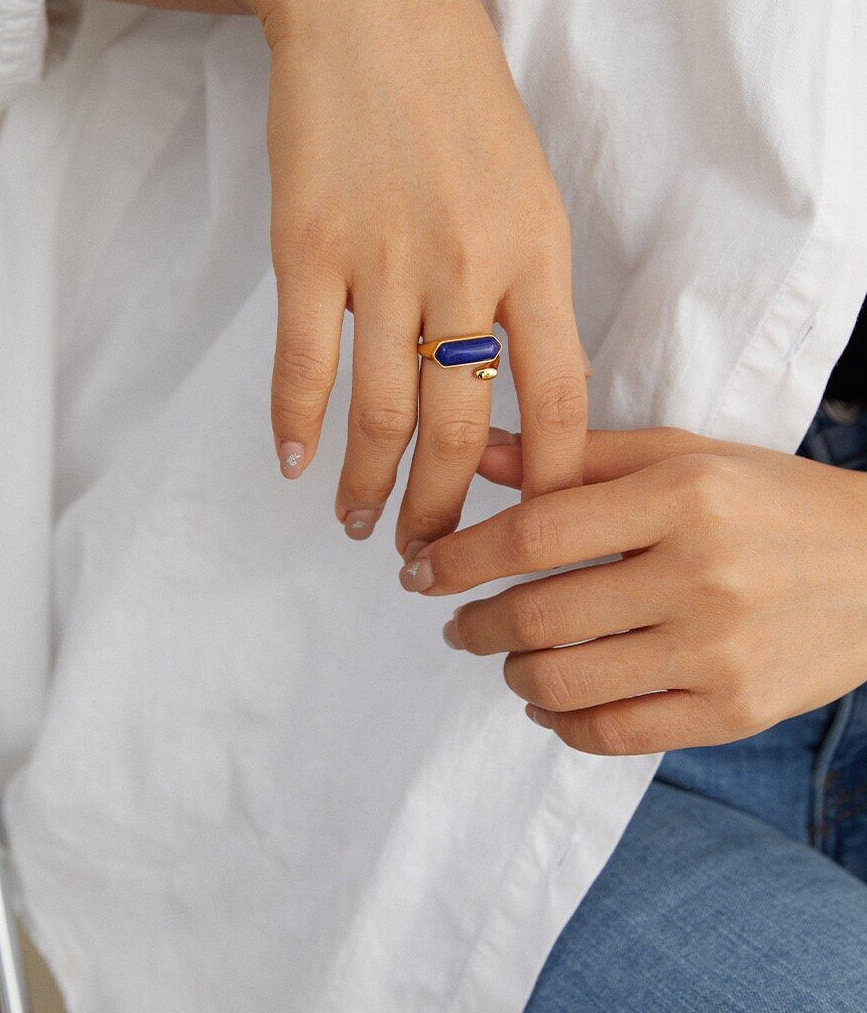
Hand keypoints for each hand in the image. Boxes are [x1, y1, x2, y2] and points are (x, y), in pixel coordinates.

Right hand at [256, 0, 589, 554]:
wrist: (370, 4)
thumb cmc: (458, 95)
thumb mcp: (528, 184)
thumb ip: (526, 281)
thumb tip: (509, 381)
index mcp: (538, 253)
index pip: (559, 399)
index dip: (552, 483)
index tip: (537, 532)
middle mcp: (467, 267)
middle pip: (466, 428)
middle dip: (450, 510)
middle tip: (433, 554)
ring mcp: (384, 260)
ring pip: (384, 411)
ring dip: (370, 484)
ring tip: (360, 524)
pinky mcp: (308, 246)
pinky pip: (306, 362)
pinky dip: (296, 424)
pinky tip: (293, 463)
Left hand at [398, 423, 866, 754]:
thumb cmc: (771, 500)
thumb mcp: (685, 454)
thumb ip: (580, 455)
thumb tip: (480, 455)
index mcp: (680, 496)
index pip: (536, 531)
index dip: (461, 555)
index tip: (419, 569)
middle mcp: (698, 574)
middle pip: (542, 614)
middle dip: (475, 624)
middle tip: (456, 623)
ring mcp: (718, 653)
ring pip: (569, 683)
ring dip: (513, 674)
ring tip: (505, 657)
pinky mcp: (735, 713)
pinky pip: (618, 735)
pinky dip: (564, 724)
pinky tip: (550, 702)